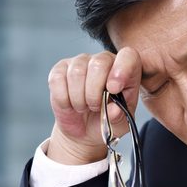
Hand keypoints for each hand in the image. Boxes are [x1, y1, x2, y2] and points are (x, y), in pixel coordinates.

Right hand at [45, 47, 141, 164]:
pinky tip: (70, 104)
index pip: (128, 56)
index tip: (114, 89)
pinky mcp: (60, 69)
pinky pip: (58, 80)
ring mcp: (80, 62)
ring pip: (77, 73)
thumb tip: (114, 109)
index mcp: (126, 69)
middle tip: (95, 107)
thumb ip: (119, 117)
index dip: (122, 69)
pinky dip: (64, 99)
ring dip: (79, 98)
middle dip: (95, 92)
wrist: (84, 130)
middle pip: (99, 63)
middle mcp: (103, 60)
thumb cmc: (107, 121)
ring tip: (84, 107)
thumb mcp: (119, 125)